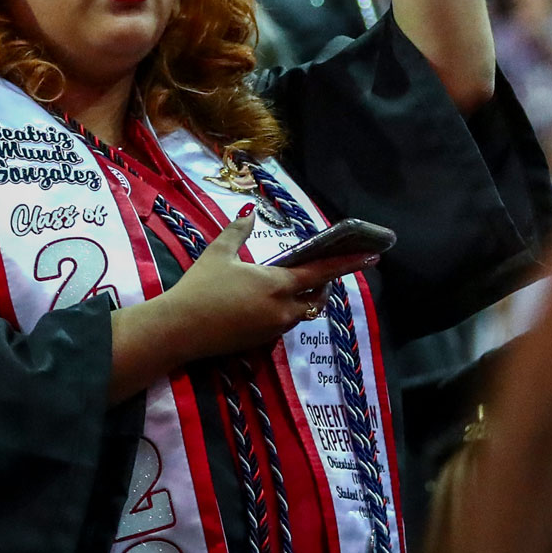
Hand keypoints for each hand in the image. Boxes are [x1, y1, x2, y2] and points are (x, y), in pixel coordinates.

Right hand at [160, 212, 378, 361]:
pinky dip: (287, 310)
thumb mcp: (218, 253)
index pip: (322, 272)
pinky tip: (268, 301)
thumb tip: (249, 210)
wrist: (180, 329)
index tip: (371, 256)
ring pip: (303, 312)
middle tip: (322, 268)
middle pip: (317, 296)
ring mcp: (273, 329)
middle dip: (324, 283)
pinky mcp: (261, 342)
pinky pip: (285, 323)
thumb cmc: (200, 288)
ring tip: (295, 282)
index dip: (348, 263)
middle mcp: (282, 309)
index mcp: (277, 284)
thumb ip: (238, 230)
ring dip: (306, 298)